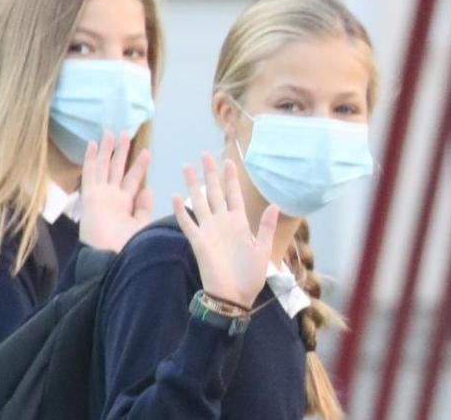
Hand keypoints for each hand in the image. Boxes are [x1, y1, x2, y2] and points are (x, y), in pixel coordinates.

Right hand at [79, 131, 152, 252]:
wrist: (109, 257)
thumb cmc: (127, 246)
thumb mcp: (140, 225)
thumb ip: (143, 208)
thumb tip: (147, 190)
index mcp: (124, 205)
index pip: (132, 181)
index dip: (139, 166)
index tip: (146, 152)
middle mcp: (112, 197)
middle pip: (117, 169)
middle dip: (121, 152)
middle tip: (125, 134)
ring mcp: (100, 195)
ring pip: (104, 167)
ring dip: (108, 150)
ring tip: (112, 132)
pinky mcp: (90, 196)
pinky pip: (90, 173)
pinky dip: (90, 158)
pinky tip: (92, 143)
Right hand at [172, 153, 278, 307]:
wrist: (234, 297)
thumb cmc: (250, 276)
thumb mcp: (263, 249)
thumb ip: (266, 226)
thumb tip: (275, 204)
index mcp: (239, 223)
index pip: (233, 194)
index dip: (231, 178)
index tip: (229, 161)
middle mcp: (222, 222)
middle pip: (214, 192)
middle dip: (210, 173)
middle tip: (204, 155)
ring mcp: (209, 231)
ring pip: (199, 202)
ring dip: (193, 185)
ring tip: (187, 167)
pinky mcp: (198, 242)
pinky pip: (188, 223)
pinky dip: (180, 211)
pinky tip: (174, 196)